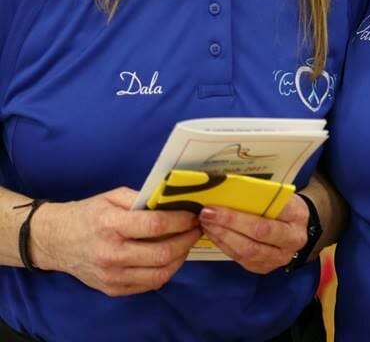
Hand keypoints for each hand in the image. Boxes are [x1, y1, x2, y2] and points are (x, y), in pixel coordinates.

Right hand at [31, 187, 201, 295]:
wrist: (56, 240)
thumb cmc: (88, 214)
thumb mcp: (112, 196)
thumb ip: (141, 199)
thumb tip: (172, 201)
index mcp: (111, 225)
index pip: (155, 225)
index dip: (180, 220)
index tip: (193, 215)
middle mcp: (111, 253)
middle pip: (162, 253)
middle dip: (186, 240)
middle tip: (196, 229)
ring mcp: (112, 275)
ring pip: (159, 274)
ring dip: (179, 258)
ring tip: (185, 244)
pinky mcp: (112, 289)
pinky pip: (148, 285)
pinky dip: (164, 272)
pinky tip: (169, 258)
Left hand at [199, 193, 309, 274]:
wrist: (298, 227)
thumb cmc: (284, 205)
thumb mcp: (279, 195)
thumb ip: (260, 195)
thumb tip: (227, 190)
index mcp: (296, 215)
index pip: (268, 214)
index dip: (239, 213)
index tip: (216, 204)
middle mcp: (292, 240)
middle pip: (257, 234)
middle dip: (228, 224)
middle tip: (207, 215)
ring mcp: (279, 258)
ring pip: (248, 251)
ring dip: (223, 237)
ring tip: (207, 224)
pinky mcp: (266, 268)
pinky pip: (243, 260)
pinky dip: (226, 247)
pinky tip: (215, 235)